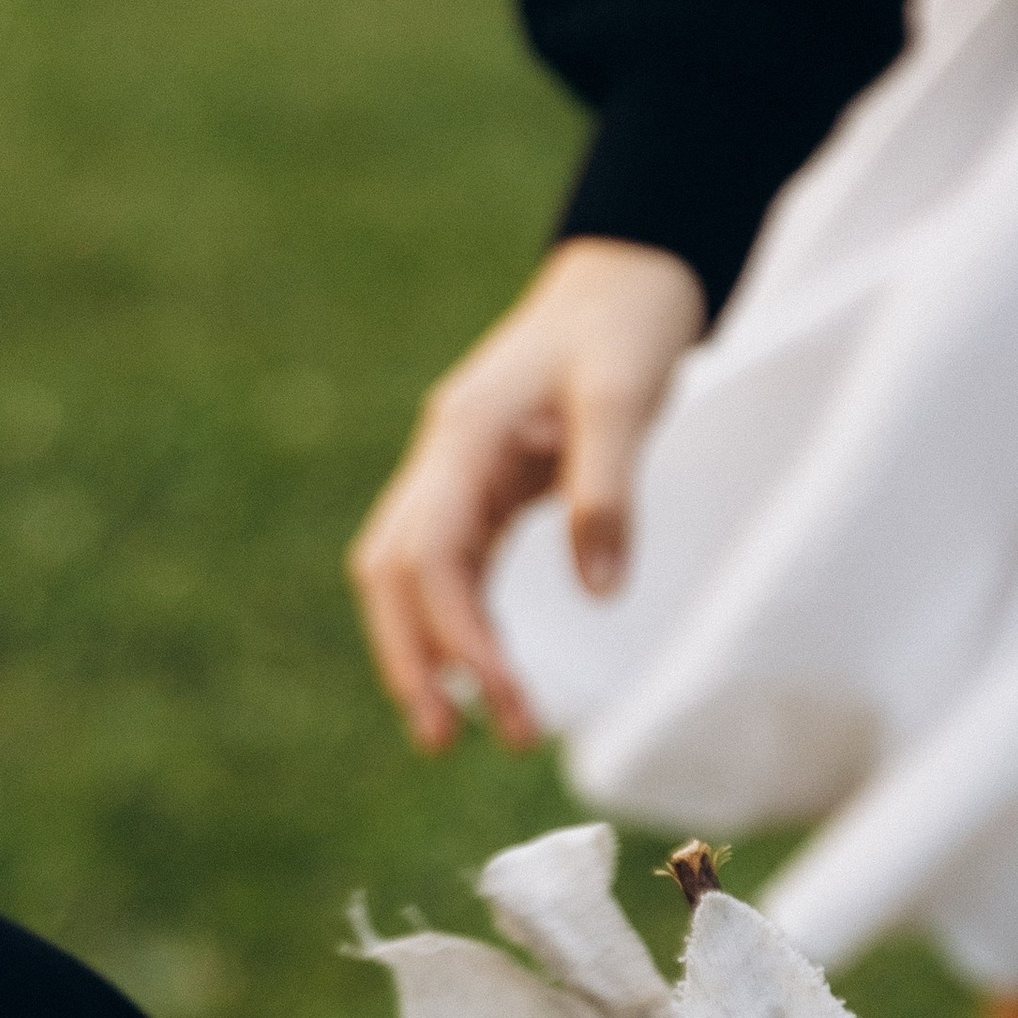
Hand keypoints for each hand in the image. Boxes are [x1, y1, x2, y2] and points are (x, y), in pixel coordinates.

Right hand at [348, 236, 706, 750]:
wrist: (626, 273)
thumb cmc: (626, 324)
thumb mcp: (626, 398)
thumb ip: (607, 492)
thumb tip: (599, 595)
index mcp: (463, 434)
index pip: (431, 555)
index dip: (456, 635)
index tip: (501, 699)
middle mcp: (442, 457)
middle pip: (391, 574)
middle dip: (412, 660)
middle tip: (446, 743)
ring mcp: (453, 471)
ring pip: (407, 575)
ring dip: (424, 650)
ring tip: (457, 730)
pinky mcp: (479, 484)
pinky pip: (445, 565)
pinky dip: (453, 621)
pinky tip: (478, 671)